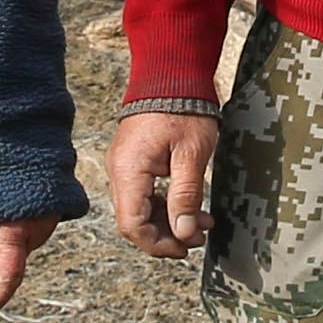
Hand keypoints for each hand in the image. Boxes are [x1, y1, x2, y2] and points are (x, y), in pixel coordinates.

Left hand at [0, 215, 58, 314]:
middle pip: (16, 261)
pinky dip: (23, 227)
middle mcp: (39, 229)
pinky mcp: (57, 212)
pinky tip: (13, 210)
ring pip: (25, 246)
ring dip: (12, 239)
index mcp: (15, 232)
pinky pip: (35, 231)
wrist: (9, 143)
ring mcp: (52, 220)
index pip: (8, 278)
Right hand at [111, 110, 220, 258]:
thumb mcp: (192, 156)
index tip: (186, 248)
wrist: (172, 74)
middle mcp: (119, 171)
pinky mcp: (134, 161)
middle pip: (134, 221)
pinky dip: (166, 204)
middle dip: (168, 234)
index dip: (158, 244)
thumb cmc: (184, 108)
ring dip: (170, 220)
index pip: (132, 225)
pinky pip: (144, 193)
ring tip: (203, 222)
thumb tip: (184, 233)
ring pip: (140, 209)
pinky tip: (191, 206)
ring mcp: (124, 166)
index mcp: (129, 171)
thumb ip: (186, 197)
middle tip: (200, 237)